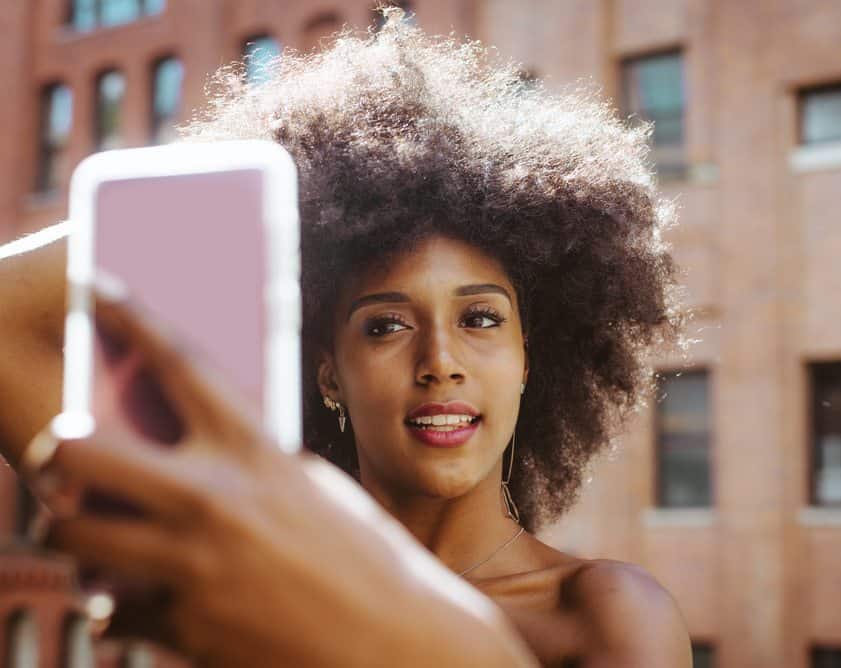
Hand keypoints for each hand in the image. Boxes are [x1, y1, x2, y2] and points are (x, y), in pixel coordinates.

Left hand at [32, 291, 536, 666]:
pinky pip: (110, 610)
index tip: (92, 284)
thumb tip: (189, 448)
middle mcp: (213, 501)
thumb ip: (246, 462)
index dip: (129, 312)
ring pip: (71, 532)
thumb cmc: (363, 556)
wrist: (393, 641)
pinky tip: (139, 595)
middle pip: (78, 448)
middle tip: (56, 447)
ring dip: (73, 526)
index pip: (179, 361)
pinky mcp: (182, 629)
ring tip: (90, 525)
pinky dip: (117, 602)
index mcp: (256, 452)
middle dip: (52, 445)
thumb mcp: (310, 487)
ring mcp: (190, 567)